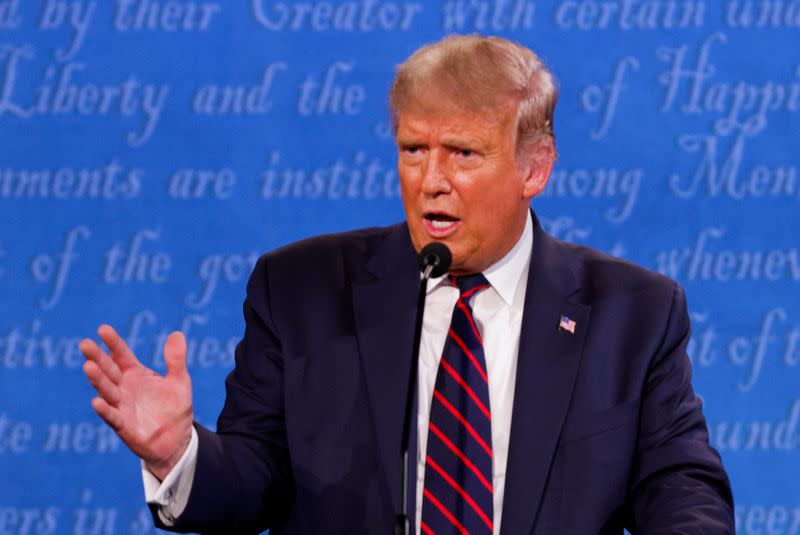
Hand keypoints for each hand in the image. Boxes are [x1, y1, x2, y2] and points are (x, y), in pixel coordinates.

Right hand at [80, 324, 193, 480]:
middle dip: (97, 358)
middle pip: (108, 370)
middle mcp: (124, 388)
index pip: (121, 355)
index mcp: (135, 374)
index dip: (113, 343)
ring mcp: (122, 406)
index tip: (103, 329)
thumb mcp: (179, 380)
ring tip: (88, 367)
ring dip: (98, 380)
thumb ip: (176, 359)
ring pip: (107, 391)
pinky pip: (113, 417)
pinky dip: (105, 410)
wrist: (178, 439)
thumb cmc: (175, 408)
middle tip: (85, 344)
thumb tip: (177, 333)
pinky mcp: (124, 426)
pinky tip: (97, 402)